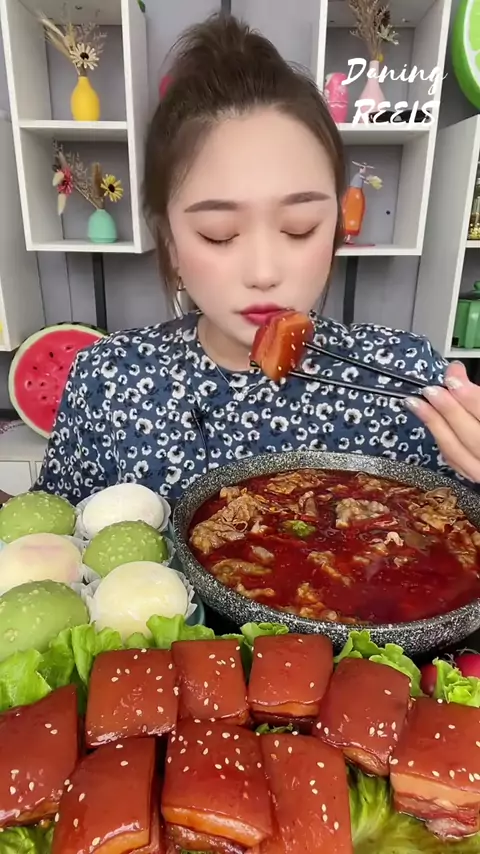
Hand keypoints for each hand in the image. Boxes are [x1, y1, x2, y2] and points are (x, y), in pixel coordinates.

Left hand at [405, 362, 479, 481]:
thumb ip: (477, 394)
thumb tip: (455, 372)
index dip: (472, 399)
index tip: (453, 379)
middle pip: (476, 438)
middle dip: (451, 412)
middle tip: (430, 389)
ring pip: (461, 454)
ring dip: (436, 427)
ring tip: (416, 403)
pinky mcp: (478, 478)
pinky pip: (458, 464)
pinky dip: (443, 442)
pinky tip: (431, 424)